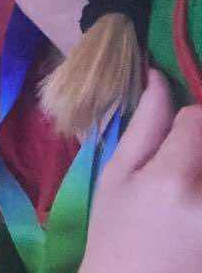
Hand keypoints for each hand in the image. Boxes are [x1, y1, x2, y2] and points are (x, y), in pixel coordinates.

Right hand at [79, 69, 201, 272]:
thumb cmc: (114, 231)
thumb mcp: (116, 177)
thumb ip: (145, 127)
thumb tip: (157, 75)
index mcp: (174, 178)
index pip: (198, 118)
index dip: (185, 122)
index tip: (172, 140)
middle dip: (198, 145)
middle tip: (182, 166)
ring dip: (201, 165)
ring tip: (185, 192)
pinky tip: (192, 210)